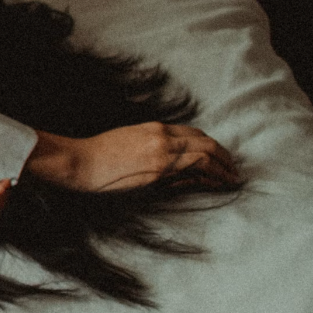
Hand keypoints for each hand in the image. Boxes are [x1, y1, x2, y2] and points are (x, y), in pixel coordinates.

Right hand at [26, 123, 237, 192]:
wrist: (79, 162)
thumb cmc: (97, 155)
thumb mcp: (128, 144)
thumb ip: (153, 149)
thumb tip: (173, 164)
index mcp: (154, 128)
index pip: (193, 134)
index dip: (211, 146)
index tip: (219, 158)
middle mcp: (162, 137)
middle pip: (205, 143)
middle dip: (224, 156)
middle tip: (233, 170)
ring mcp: (161, 153)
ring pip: (206, 155)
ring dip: (224, 167)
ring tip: (232, 179)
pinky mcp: (158, 171)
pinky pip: (194, 170)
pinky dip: (212, 176)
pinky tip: (218, 184)